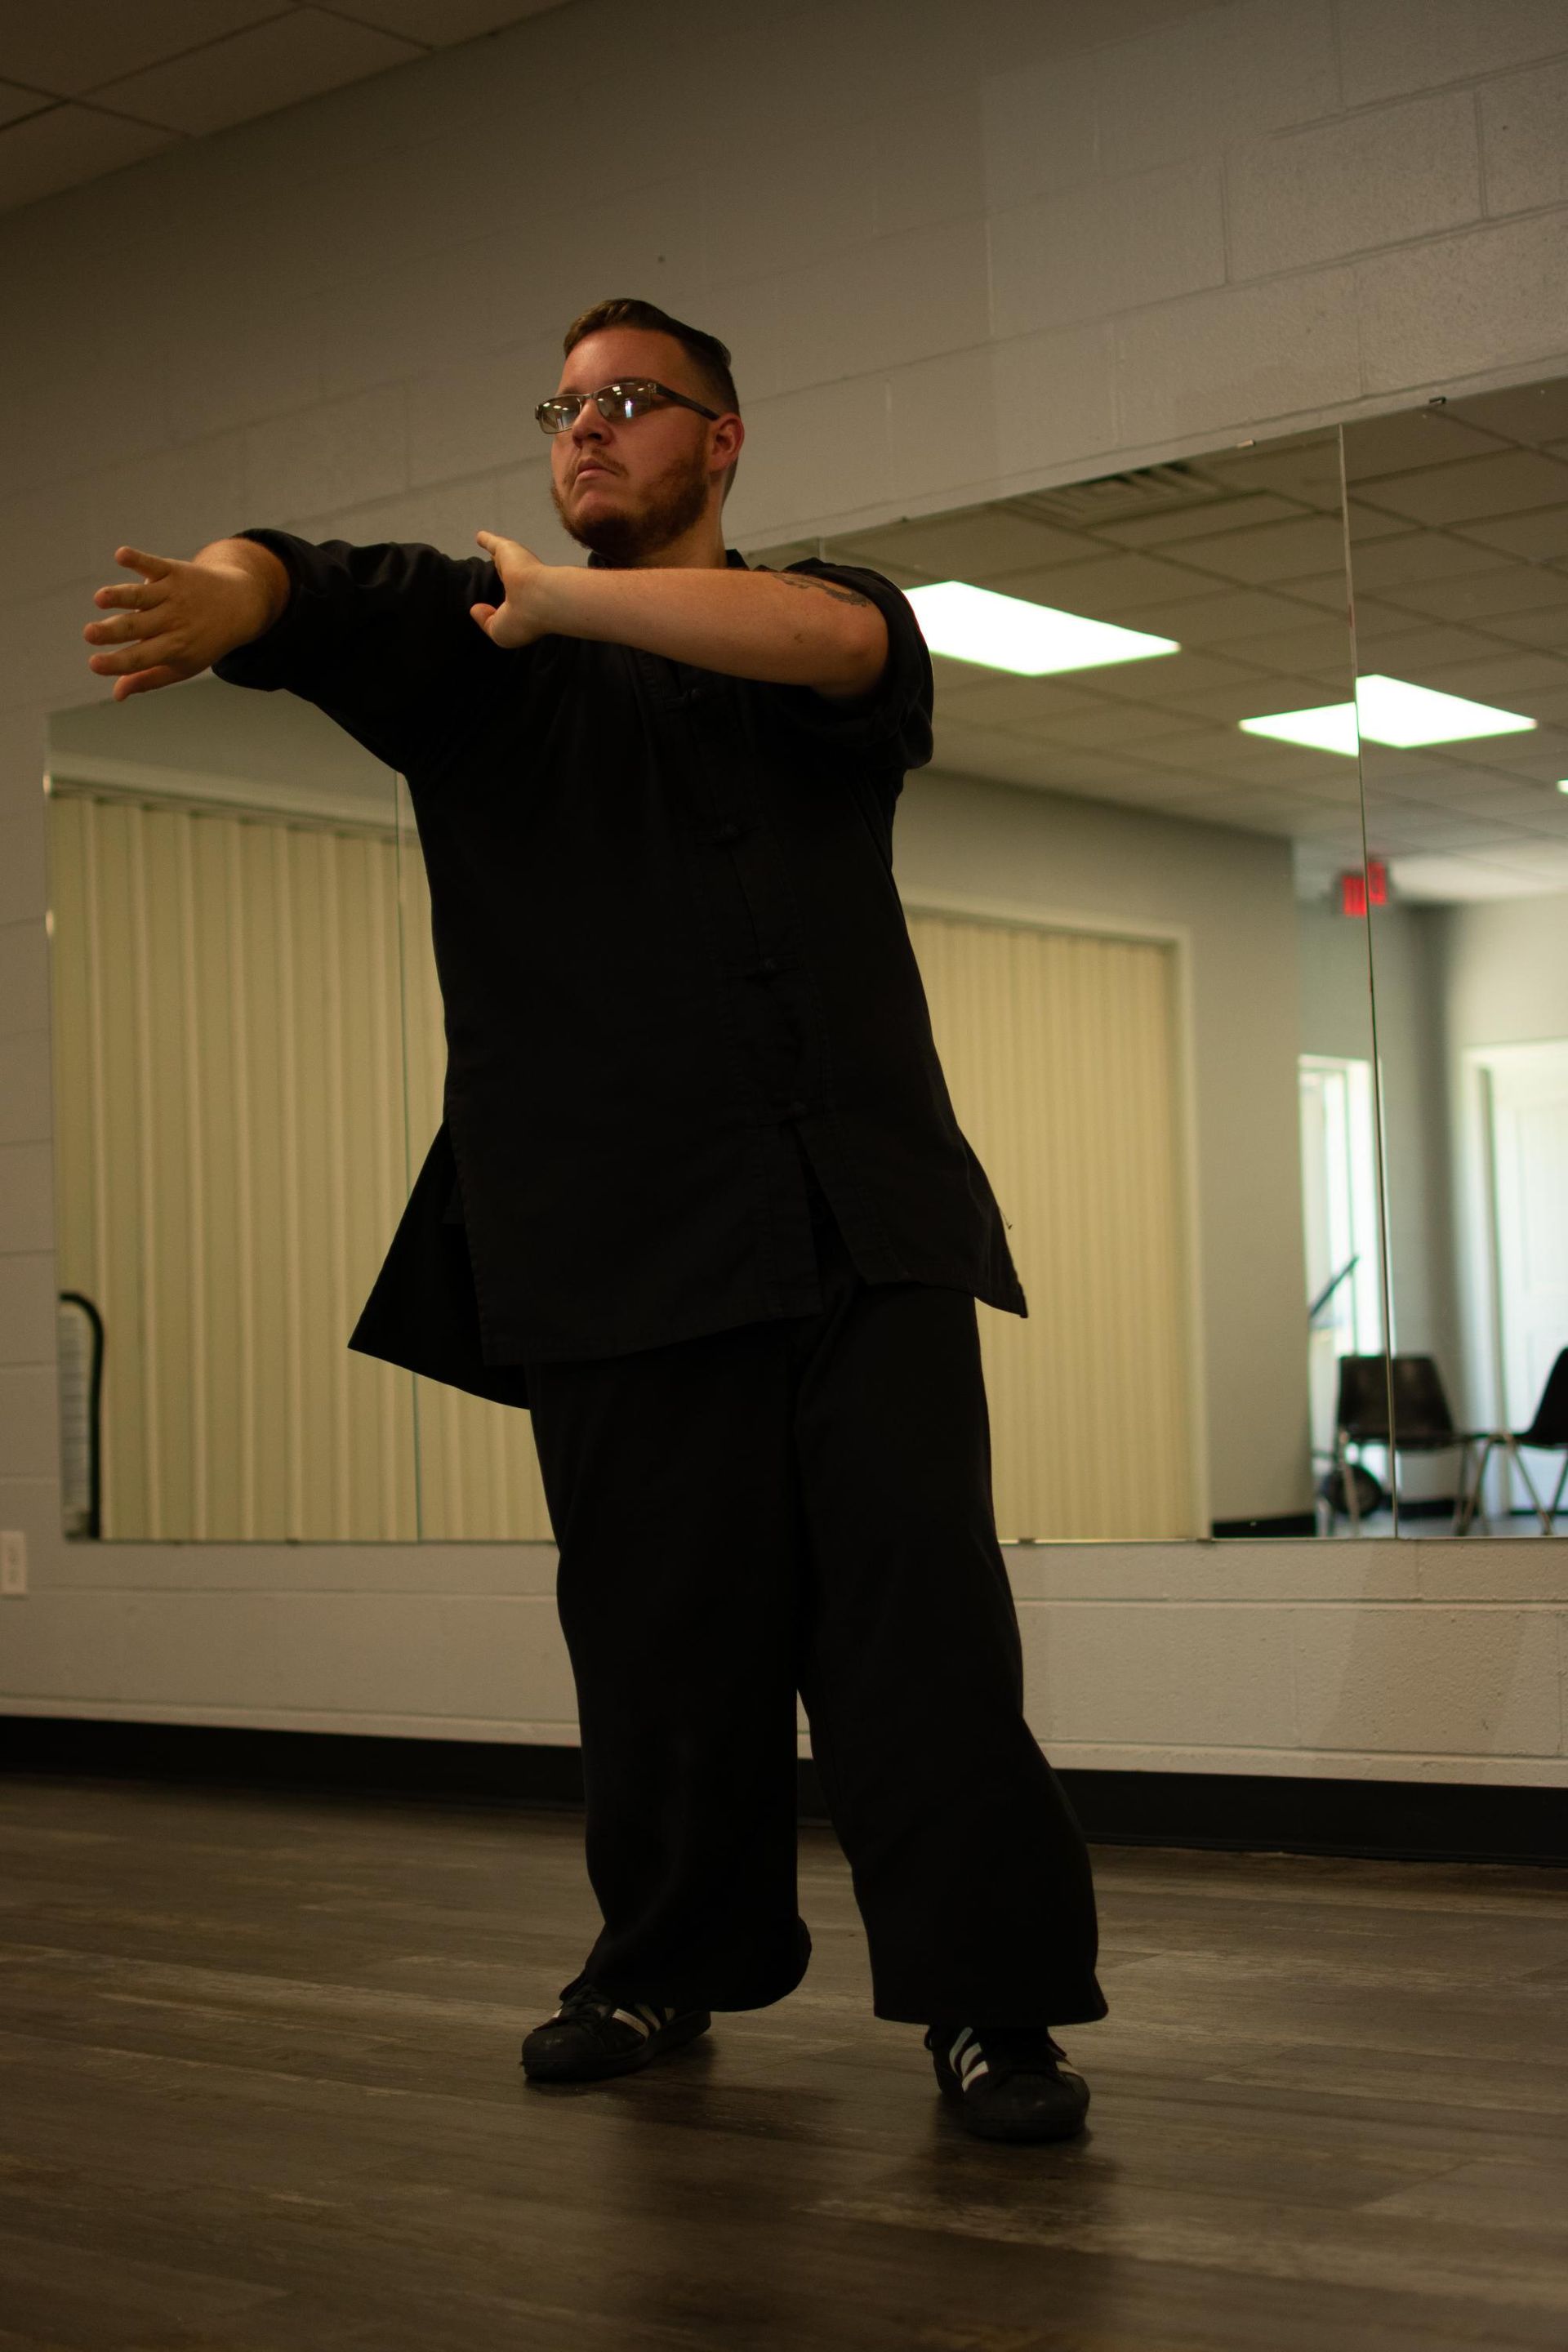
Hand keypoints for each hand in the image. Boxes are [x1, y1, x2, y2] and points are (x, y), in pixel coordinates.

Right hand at [83, 543, 283, 700]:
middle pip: (137, 627)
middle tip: (89, 634)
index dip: (117, 662)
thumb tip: (116, 695)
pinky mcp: (174, 572)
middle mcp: (174, 621)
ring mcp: (173, 595)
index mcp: (175, 648)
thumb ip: (148, 678)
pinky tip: (121, 555)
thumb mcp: (183, 665)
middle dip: (112, 631)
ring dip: (120, 596)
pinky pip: (154, 564)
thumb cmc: (203, 641)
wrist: (239, 605)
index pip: (141, 657)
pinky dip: (138, 559)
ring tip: (99, 599)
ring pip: (142, 596)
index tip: (94, 663)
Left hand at [469, 530, 553, 648]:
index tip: (493, 604)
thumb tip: (475, 608)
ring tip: (488, 551)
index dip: (504, 601)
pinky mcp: (508, 551)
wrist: (540, 599)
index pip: (511, 601)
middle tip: (496, 570)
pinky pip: (493, 544)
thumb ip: (486, 621)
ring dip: (498, 555)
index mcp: (521, 605)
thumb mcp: (499, 631)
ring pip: (504, 559)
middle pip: (509, 578)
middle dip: (504, 574)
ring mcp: (516, 567)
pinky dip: (487, 540)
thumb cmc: (522, 621)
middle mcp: (521, 585)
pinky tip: (479, 537)